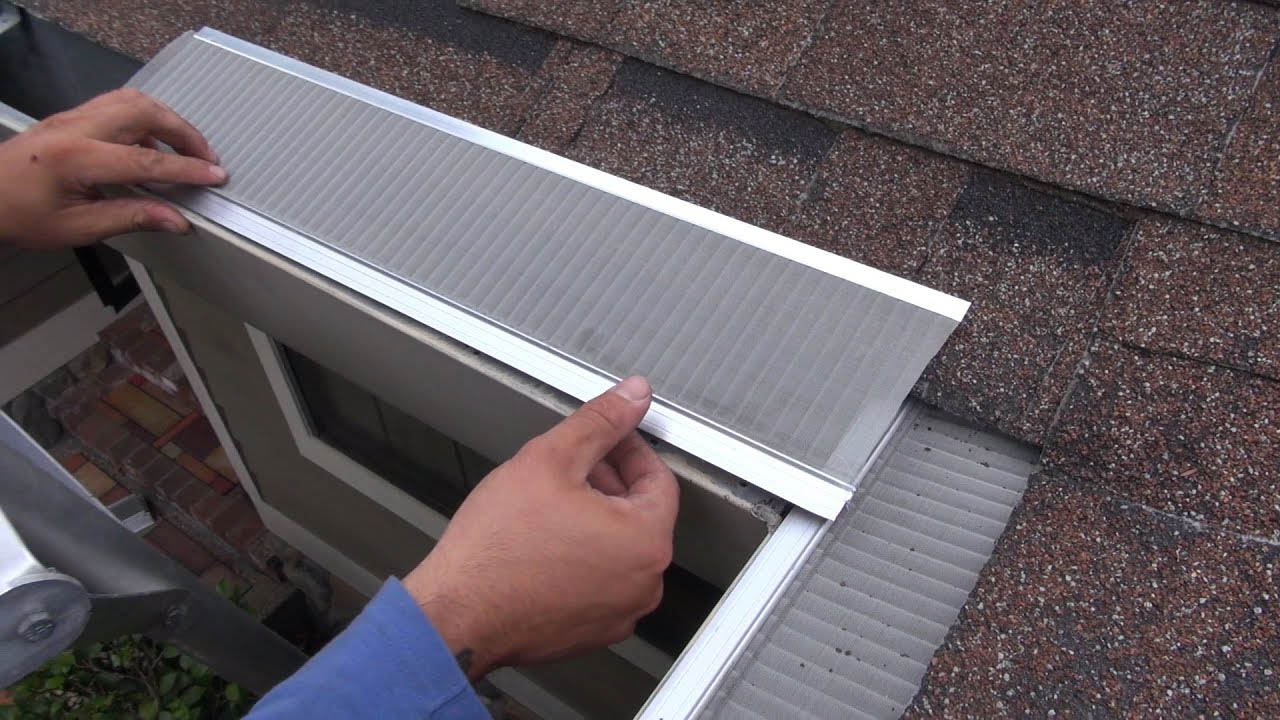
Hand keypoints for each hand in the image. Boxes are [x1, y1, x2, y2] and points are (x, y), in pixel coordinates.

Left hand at [0, 88, 225, 248]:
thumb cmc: (19, 214)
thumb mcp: (77, 227)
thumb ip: (131, 218)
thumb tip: (175, 220)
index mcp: (75, 158)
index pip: (145, 159)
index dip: (186, 169)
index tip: (214, 176)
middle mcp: (75, 128)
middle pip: (144, 111)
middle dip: (184, 131)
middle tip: (206, 157)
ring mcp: (71, 117)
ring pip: (132, 100)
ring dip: (166, 119)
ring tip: (185, 146)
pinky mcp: (70, 117)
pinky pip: (116, 103)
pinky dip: (145, 116)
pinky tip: (153, 140)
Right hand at [403, 376, 679, 679]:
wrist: (456, 614)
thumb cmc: (496, 551)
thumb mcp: (549, 460)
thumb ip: (600, 422)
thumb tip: (633, 396)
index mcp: (646, 542)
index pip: (658, 479)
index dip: (628, 449)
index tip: (606, 439)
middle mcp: (643, 585)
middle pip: (638, 514)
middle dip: (606, 483)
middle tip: (566, 468)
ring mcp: (618, 613)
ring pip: (617, 548)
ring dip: (592, 519)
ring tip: (546, 505)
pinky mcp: (591, 631)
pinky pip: (598, 581)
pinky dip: (579, 557)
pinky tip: (542, 543)